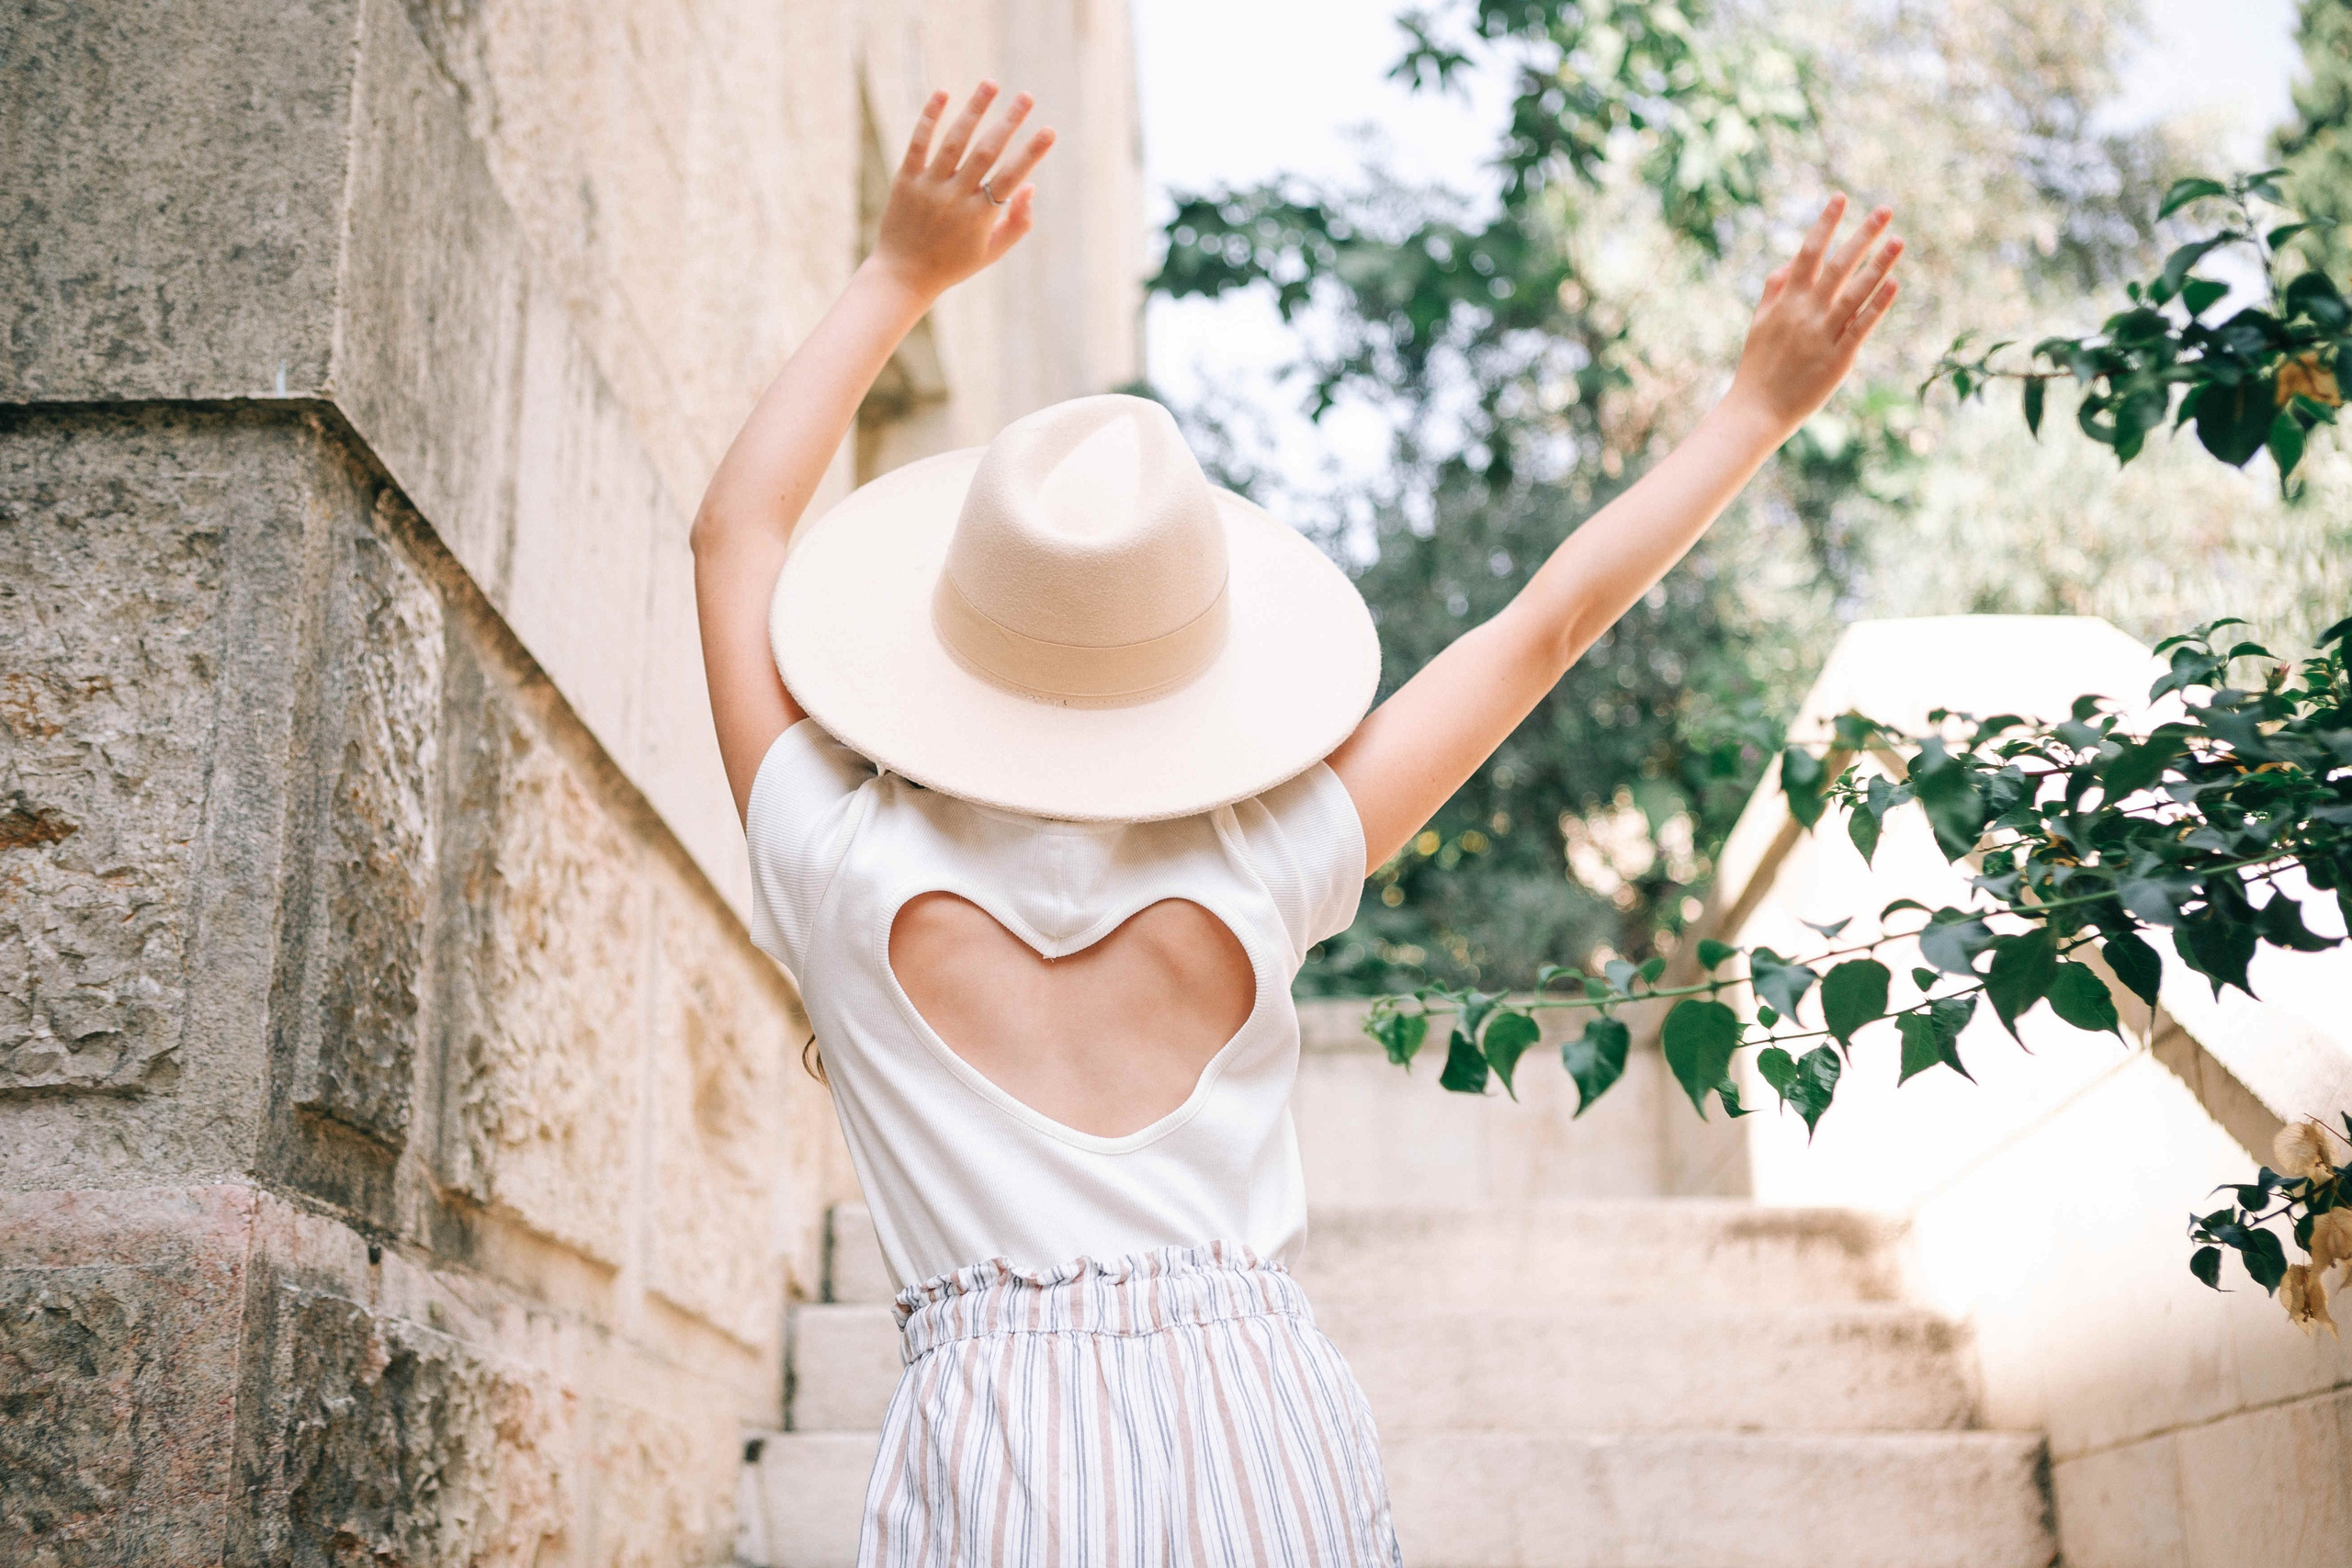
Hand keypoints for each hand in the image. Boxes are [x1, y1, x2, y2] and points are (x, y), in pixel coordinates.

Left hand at [869, 82, 1056, 300]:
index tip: (1049, 130)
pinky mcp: (905, 180)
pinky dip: (929, 117)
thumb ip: (1017, 223)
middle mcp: (955, 198)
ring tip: (991, 84)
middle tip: (1026, 97)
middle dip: (1009, 123)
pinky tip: (943, 92)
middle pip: (986, 153)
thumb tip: (1030, 186)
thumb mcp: (991, 253)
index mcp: (980, 217)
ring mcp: (929, 187)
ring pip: (954, 141)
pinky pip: (919, 143)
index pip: (1011, 178)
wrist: (902, 276)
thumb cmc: (952, 265)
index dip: (1031, 153)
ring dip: (974, 110)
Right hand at [1728, 195, 1903, 433]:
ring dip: (1878, 265)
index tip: (1840, 197)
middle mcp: (1805, 312)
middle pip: (1837, 265)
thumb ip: (1773, 292)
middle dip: (1862, 235)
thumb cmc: (1758, 367)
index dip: (1825, 224)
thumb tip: (1787, 264)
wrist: (1756, 410)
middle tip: (1885, 209)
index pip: (1808, 252)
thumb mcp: (1759, 325)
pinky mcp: (1837, 358)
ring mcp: (1822, 334)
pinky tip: (1895, 285)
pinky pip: (1860, 327)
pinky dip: (1877, 305)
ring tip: (1898, 240)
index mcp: (1786, 301)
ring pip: (1854, 292)